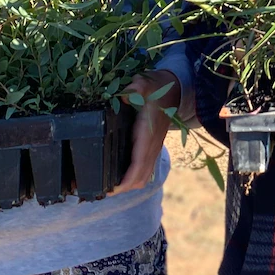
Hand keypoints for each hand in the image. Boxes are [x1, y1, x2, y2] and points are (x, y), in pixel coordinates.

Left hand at [111, 69, 179, 194]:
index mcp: (148, 134)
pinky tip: (118, 176)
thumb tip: (125, 94)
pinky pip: (144, 169)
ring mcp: (153, 148)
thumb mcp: (146, 83)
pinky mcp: (151, 147)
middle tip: (100, 191)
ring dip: (128, 185)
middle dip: (123, 188)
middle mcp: (151, 146)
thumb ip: (137, 87)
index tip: (110, 189)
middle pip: (141, 177)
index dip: (126, 180)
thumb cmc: (157, 87)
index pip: (139, 165)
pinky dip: (132, 177)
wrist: (174, 89)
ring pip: (143, 176)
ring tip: (107, 187)